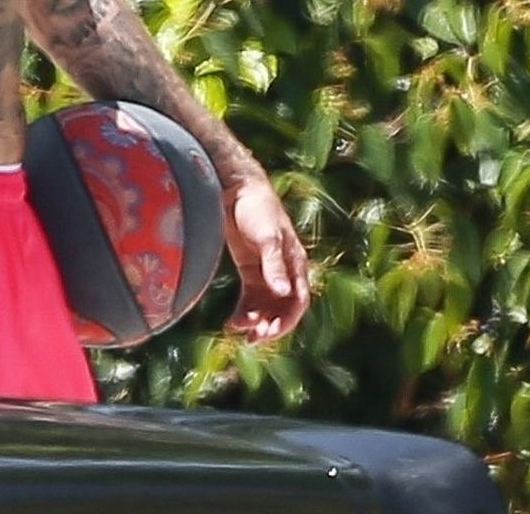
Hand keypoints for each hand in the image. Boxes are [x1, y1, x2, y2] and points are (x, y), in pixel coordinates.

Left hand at [222, 176, 310, 341]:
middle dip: (270, 325)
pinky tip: (232, 323)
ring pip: (266, 307)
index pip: (298, 301)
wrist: (234, 189)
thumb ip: (274, 264)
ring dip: (256, 322)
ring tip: (239, 333)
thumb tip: (284, 292)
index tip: (270, 332)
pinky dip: (244, 312)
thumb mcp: (268, 237)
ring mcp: (267, 272)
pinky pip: (251, 299)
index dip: (286, 320)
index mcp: (296, 264)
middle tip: (253, 339)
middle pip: (282, 308)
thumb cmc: (257, 209)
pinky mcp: (250, 270)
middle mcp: (284, 272)